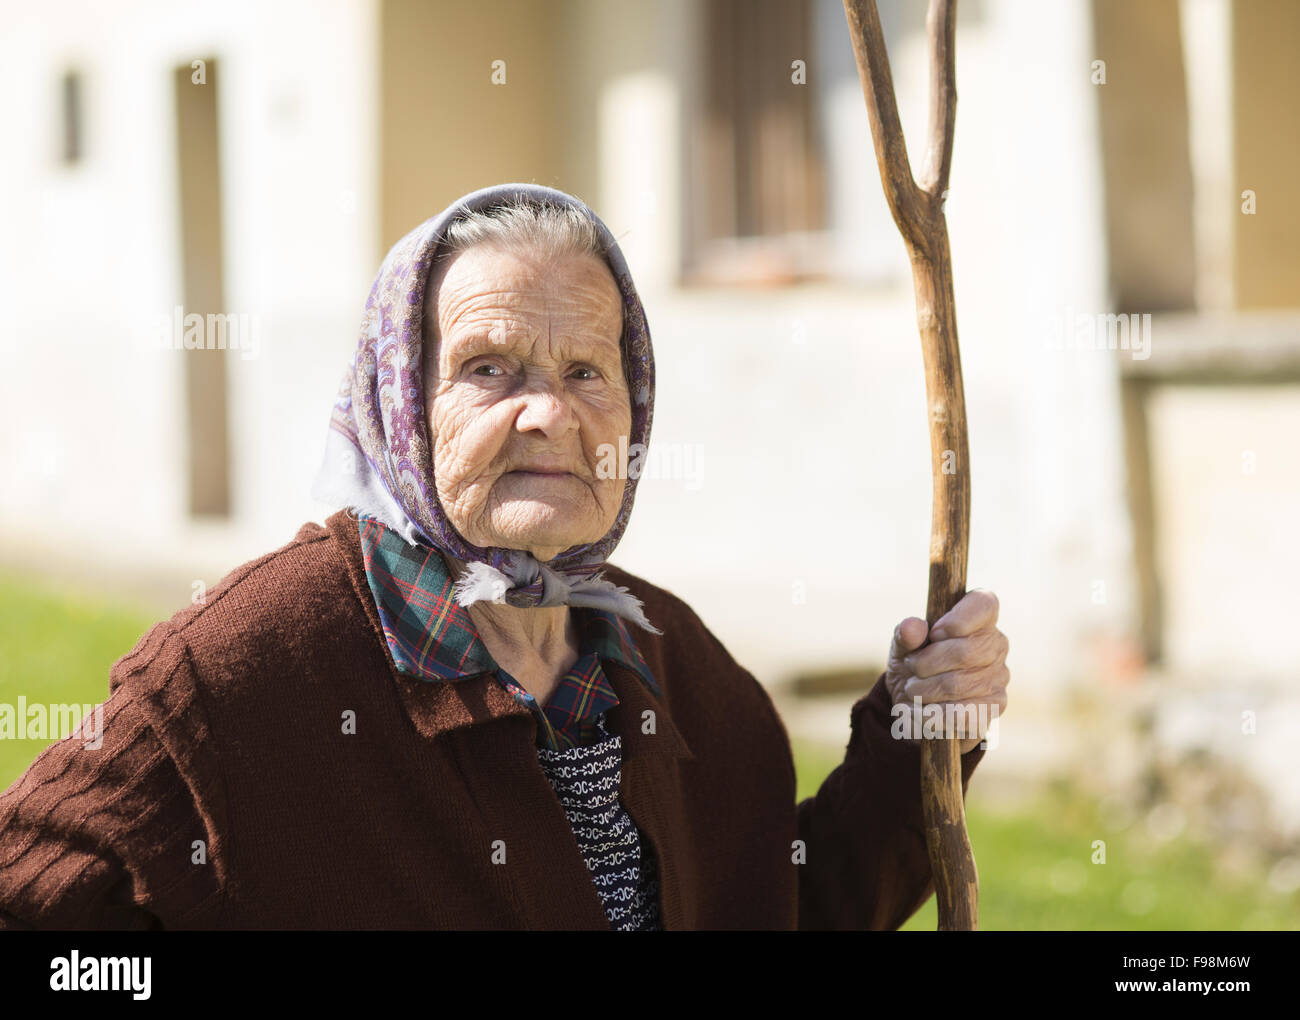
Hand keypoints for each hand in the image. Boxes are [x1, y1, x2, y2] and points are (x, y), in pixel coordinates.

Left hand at [883, 589, 1008, 753]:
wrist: (916, 703)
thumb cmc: (914, 664)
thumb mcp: (903, 645)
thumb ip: (906, 633)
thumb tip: (912, 627)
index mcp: (978, 618)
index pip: (984, 604)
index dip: (959, 618)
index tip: (934, 633)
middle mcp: (996, 644)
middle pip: (965, 651)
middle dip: (926, 662)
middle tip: (911, 666)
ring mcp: (999, 677)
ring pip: (958, 684)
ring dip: (924, 689)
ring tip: (913, 689)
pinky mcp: (994, 707)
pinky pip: (962, 713)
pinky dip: (932, 714)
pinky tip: (920, 710)